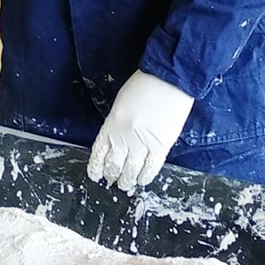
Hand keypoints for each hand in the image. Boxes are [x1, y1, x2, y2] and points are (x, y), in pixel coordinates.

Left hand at [86, 71, 194, 192]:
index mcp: (111, 125)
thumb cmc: (145, 85)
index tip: (95, 175)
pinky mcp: (161, 147)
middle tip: (112, 180)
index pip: (99, 153)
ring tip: (125, 185)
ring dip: (126, 180)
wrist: (169, 80)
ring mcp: (142, 144)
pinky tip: (142, 180)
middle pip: (114, 165)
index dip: (96, 167)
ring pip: (130, 170)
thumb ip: (116, 124)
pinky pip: (151, 168)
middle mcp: (123, 138)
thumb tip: (117, 140)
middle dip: (111, 175)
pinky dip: (145, 177)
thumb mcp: (120, 104)